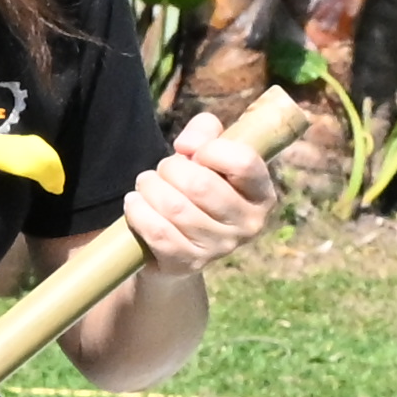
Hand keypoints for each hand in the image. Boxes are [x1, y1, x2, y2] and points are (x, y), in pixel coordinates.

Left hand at [120, 107, 275, 269]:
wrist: (177, 243)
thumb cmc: (197, 189)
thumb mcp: (207, 154)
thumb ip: (205, 132)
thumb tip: (186, 146)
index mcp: (261, 194)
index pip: (243, 162)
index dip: (211, 149)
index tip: (195, 154)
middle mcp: (248, 225)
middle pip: (201, 185)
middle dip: (170, 169)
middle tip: (162, 170)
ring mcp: (219, 248)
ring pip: (175, 208)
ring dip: (150, 188)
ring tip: (146, 184)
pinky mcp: (188, 264)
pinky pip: (158, 232)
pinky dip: (139, 212)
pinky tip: (135, 203)